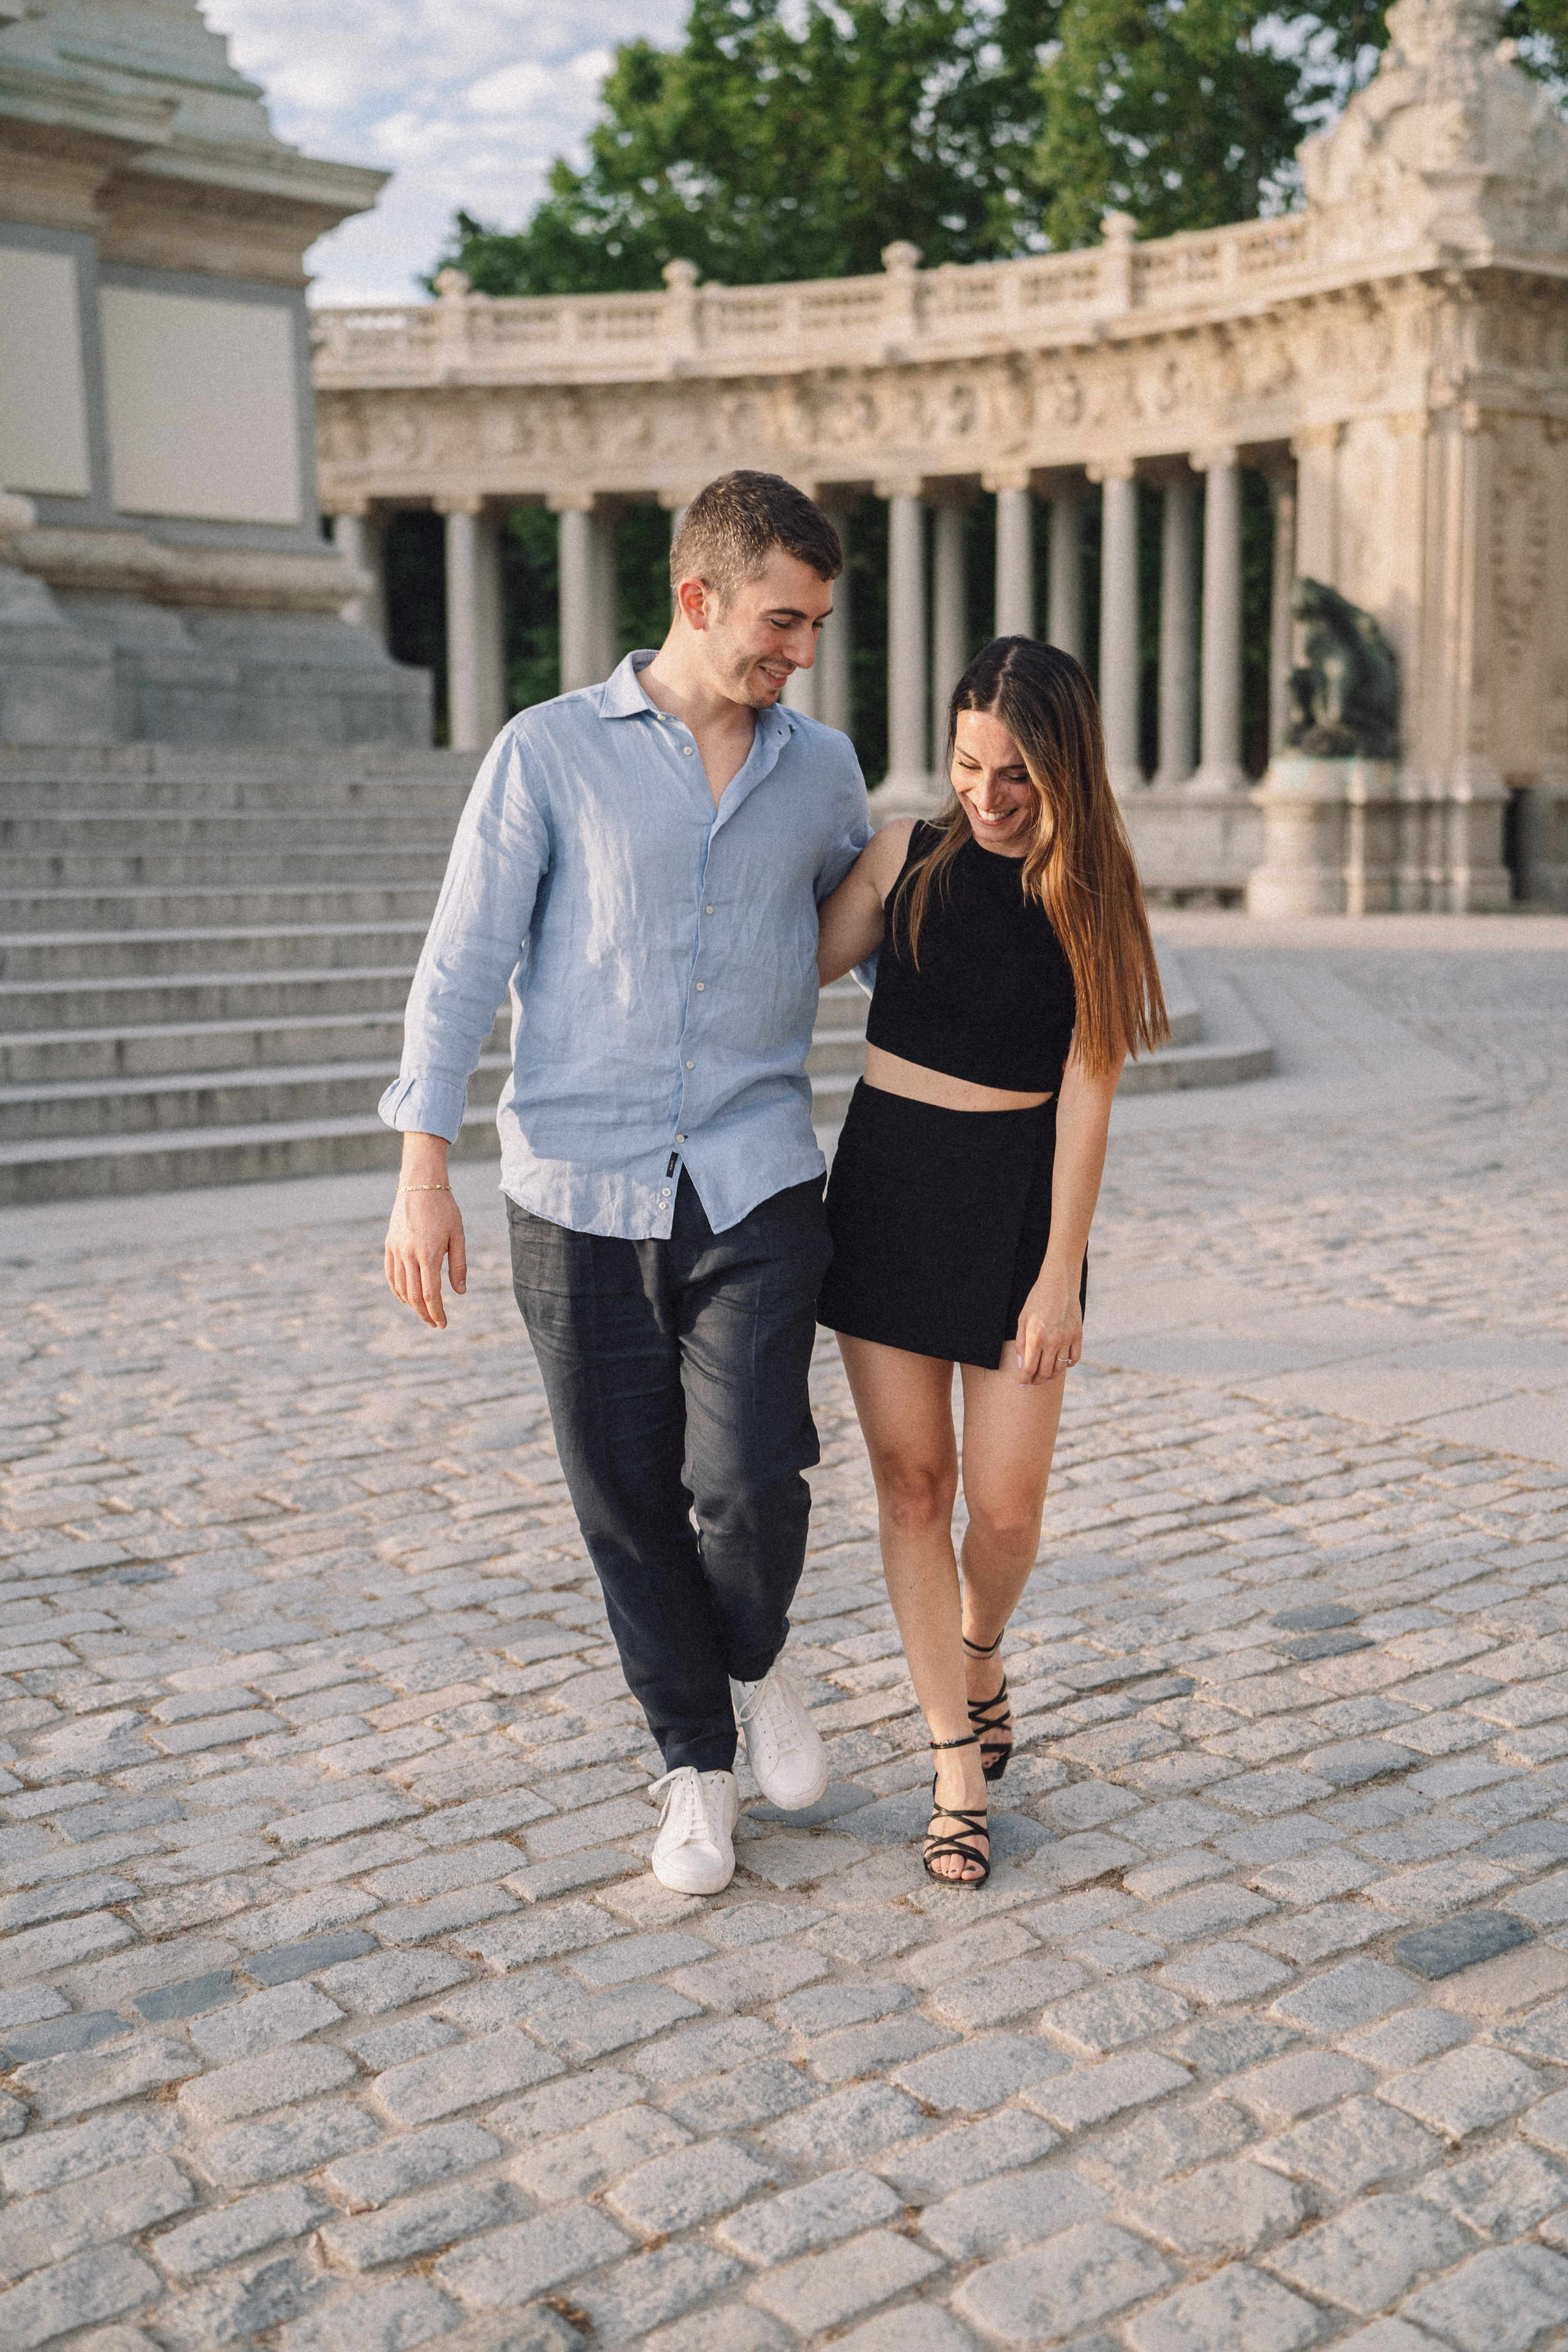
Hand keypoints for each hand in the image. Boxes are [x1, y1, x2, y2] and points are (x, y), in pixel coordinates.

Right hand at [385, 1186, 466, 1329]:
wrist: (420, 1184)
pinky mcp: (389, 1245)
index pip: (431, 1294)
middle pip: (414, 1296)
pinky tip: (406, 1297)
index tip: (443, 1324)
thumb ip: (458, 1266)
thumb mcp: (458, 1236)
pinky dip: (397, 1290)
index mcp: (429, 1254)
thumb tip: (459, 1293)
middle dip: (425, 1314)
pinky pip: (390, 1274)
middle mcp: (409, 1255)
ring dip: (411, 1304)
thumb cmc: (445, 1209)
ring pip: (400, 1287)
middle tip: (435, 1324)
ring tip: (424, 1311)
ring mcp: (396, 1250)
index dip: (437, 1313)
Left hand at [1014, 1270, 1081, 1385]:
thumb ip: (1021, 1343)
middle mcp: (1052, 1341)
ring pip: (1060, 1368)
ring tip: (1045, 1375)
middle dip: (1037, 1381)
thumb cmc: (1037, 1300)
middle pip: (1045, 1372)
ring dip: (1051, 1375)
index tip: (1023, 1383)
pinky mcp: (1078, 1335)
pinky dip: (1068, 1364)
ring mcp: (1067, 1339)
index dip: (1025, 1379)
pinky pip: (1074, 1358)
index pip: (1029, 1368)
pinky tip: (1060, 1363)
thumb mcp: (1022, 1319)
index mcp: (1035, 1338)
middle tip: (1033, 1382)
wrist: (1059, 1284)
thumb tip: (1022, 1364)